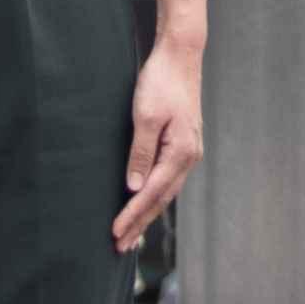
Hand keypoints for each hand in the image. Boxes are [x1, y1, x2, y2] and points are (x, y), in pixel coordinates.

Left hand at [112, 29, 203, 246]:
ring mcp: (189, 151)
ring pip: (167, 192)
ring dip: (148, 213)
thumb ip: (140, 153)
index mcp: (180, 152)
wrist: (181, 56)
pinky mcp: (184, 145)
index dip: (132, 215)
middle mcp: (189, 157)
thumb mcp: (145, 116)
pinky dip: (155, 196)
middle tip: (120, 247)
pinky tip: (146, 203)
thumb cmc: (161, 82)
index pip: (152, 193)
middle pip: (162, 199)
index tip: (115, 234)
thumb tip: (133, 187)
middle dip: (140, 223)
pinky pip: (169, 179)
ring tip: (131, 234)